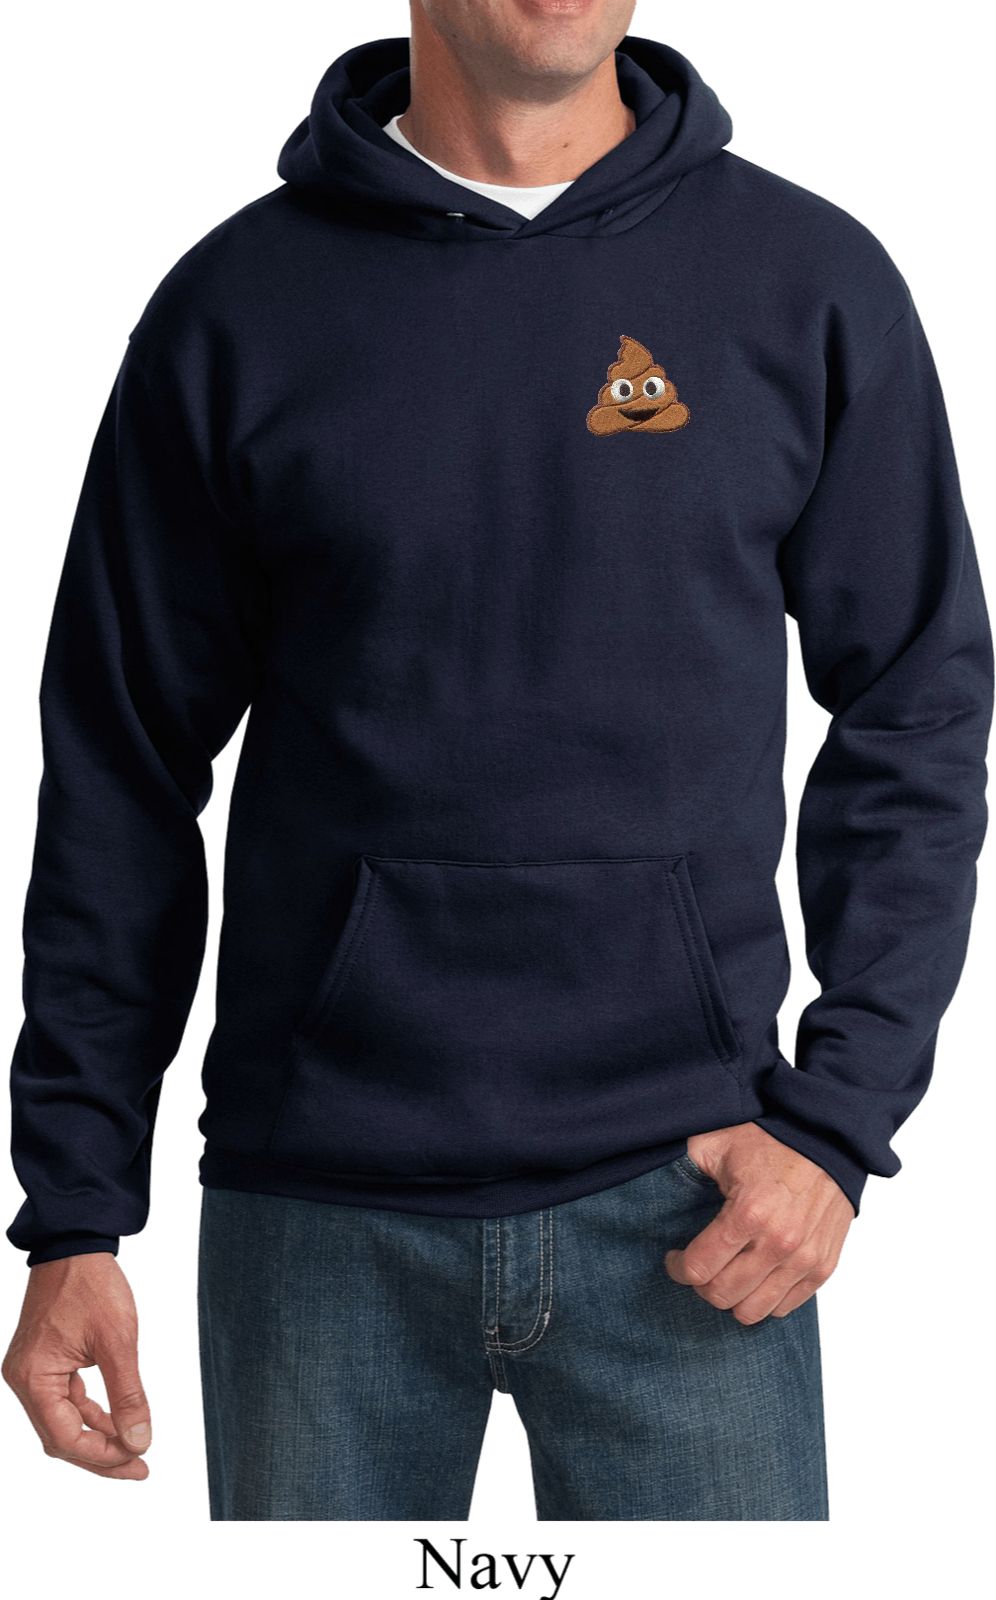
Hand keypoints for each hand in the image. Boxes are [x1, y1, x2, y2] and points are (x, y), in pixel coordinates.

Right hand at [3, 1253, 150, 1478]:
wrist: (75, 1244)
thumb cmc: (92, 1284)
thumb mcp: (117, 1341)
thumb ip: (128, 1394)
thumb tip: (140, 1440)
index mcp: (34, 1378)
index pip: (65, 1437)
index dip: (102, 1455)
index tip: (138, 1458)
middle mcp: (24, 1379)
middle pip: (60, 1437)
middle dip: (100, 1454)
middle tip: (139, 1467)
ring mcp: (31, 1371)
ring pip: (62, 1421)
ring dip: (97, 1436)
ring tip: (134, 1449)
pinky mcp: (43, 1362)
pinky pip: (64, 1400)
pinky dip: (91, 1412)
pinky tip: (117, 1421)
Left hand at [664, 1122, 854, 1324]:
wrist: (826, 1137)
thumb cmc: (771, 1138)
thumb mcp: (716, 1142)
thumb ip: (685, 1166)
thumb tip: (656, 1185)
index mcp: (747, 1213)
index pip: (698, 1269)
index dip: (677, 1268)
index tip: (675, 1258)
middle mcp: (778, 1243)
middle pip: (722, 1296)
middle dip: (701, 1284)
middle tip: (700, 1266)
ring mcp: (804, 1259)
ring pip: (753, 1311)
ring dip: (733, 1298)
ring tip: (727, 1274)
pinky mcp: (823, 1266)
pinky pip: (785, 1306)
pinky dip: (764, 1298)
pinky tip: (754, 1276)